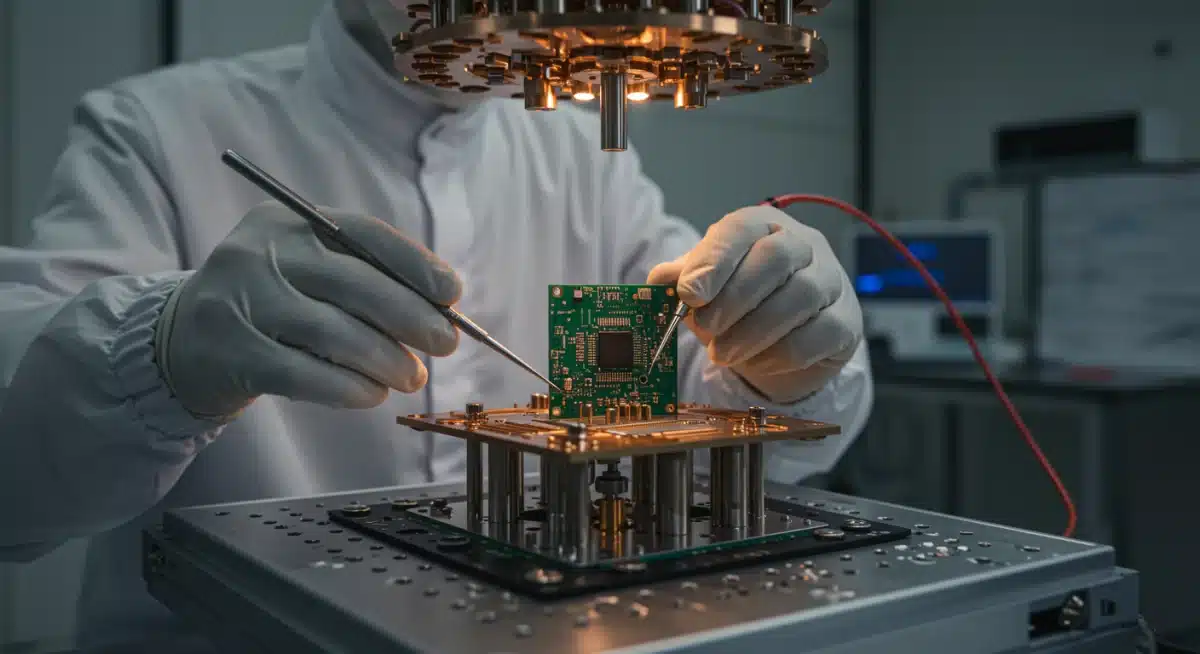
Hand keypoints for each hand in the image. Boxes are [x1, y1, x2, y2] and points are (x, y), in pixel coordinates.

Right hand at [157, 202, 461, 417]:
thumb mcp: (307, 269)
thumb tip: (441, 308)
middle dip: (413, 319)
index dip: (416, 265)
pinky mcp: (233, 354)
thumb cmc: (270, 300)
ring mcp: (242, 302)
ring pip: (337, 335)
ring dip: (386, 361)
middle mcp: (262, 253)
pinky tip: (371, 395)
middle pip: (357, 287)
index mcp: (289, 221)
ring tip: (412, 377)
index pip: (365, 236)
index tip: (452, 294)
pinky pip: (306, 374)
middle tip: (446, 345)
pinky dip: (349, 389)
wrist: (183, 339)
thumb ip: (366, 277)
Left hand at [648, 205, 861, 402]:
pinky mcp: (846, 321)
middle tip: (704, 328)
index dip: (714, 260)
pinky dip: (782, 352)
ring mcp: (832, 280)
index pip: (741, 228)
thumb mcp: (707, 287)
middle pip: (775, 258)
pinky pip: (819, 334)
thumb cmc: (742, 303)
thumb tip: (658, 281)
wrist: (784, 340)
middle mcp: (804, 245)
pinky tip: (758, 362)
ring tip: (722, 354)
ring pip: (800, 297)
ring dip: (753, 331)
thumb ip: (682, 279)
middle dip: (733, 298)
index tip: (688, 294)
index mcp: (764, 226)